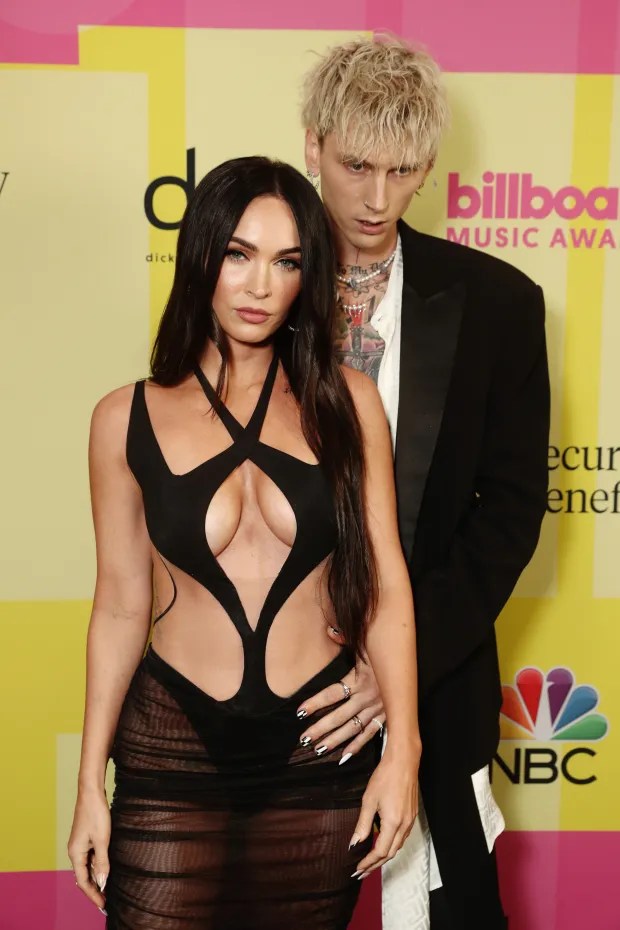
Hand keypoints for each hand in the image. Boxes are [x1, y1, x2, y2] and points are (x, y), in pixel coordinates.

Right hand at [67, 786, 110, 912]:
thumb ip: (102, 862)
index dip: (93, 895)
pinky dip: (97, 867)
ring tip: (107, 891)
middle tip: (106, 902)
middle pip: (83, 877)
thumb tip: (102, 882)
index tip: (103, 906)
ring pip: (87, 868)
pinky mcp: (85, 839)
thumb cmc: (96, 814)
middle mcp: (75, 851)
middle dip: (94, 890)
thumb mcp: (102, 839)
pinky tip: (105, 871)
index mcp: (75, 853)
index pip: (83, 882)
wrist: (91, 792)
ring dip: (96, 879)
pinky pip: (90, 859)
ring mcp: (79, 845)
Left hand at [297, 631, 384, 761]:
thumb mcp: (367, 642)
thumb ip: (346, 637)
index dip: (315, 703)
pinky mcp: (385, 717)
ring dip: (335, 740)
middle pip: (339, 716)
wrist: (408, 664)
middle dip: (321, 728)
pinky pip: (370, 734)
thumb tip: (330, 631)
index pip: (332, 695)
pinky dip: (357, 746)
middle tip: (304, 739)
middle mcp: (367, 697)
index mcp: (360, 680)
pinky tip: (343, 756)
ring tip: (318, 750)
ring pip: (352, 728)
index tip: (299, 712)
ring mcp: (377, 710)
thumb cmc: (384, 651)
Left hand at [350, 744, 420, 878]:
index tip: (357, 870)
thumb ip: (363, 824)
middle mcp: (404, 825)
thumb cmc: (385, 777)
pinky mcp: (412, 814)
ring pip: (397, 846)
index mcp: (393, 823)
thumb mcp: (369, 800)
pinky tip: (383, 842)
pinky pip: (402, 836)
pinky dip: (391, 844)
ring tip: (370, 861)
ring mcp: (410, 820)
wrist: (404, 761)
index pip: (380, 851)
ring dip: (384, 856)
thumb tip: (354, 844)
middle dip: (375, 864)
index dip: (368, 863)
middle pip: (390, 853)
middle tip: (361, 871)